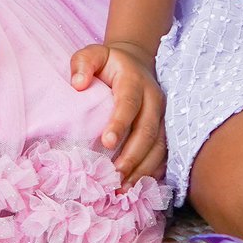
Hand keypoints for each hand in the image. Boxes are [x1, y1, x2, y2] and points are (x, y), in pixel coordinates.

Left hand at [69, 40, 166, 185]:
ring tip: (123, 188)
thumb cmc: (109, 64)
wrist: (137, 63)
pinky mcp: (164, 130)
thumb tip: (77, 84)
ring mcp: (162, 117)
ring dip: (143, 169)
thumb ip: (83, 63)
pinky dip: (151, 172)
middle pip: (148, 131)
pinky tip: (136, 187)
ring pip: (159, 146)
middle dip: (132, 156)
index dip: (120, 123)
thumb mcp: (93, 54)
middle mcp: (154, 99)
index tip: (106, 142)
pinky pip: (163, 154)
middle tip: (115, 175)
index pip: (129, 103)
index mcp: (134, 81)